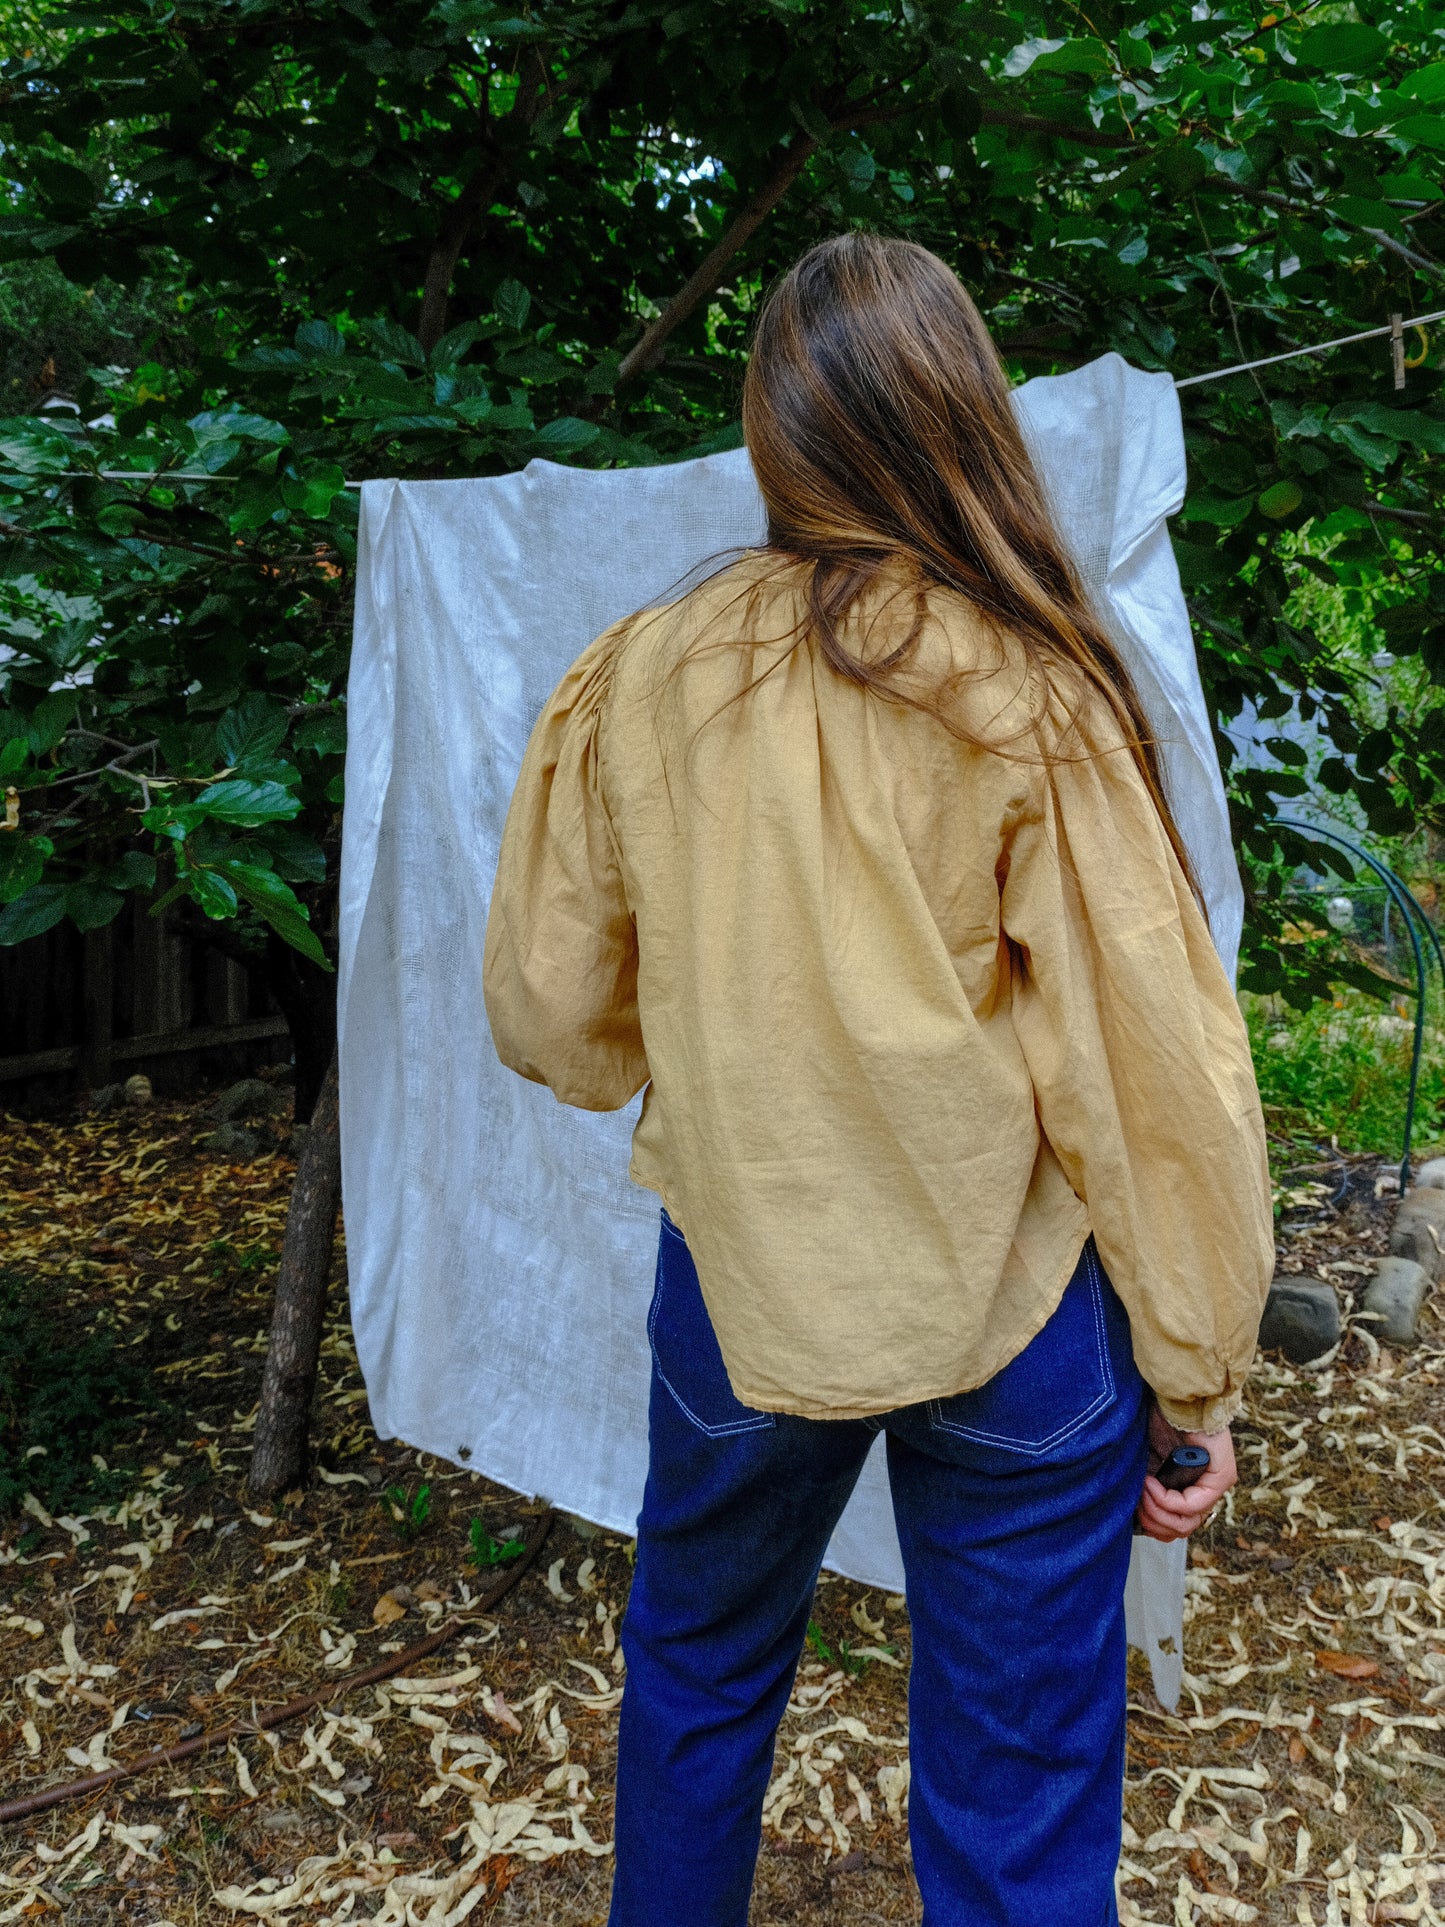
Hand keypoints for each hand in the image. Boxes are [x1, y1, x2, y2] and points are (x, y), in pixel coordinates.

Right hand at [1136, 1400, 1235, 1543]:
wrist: (1172, 1398)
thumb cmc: (1158, 1423)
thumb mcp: (1146, 1465)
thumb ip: (1144, 1491)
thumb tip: (1131, 1521)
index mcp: (1188, 1491)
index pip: (1174, 1528)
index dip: (1150, 1524)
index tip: (1132, 1503)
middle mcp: (1205, 1493)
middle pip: (1179, 1531)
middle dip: (1151, 1520)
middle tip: (1136, 1499)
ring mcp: (1216, 1487)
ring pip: (1186, 1524)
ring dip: (1156, 1510)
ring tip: (1143, 1488)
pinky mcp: (1222, 1478)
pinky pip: (1191, 1505)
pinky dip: (1166, 1499)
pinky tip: (1150, 1482)